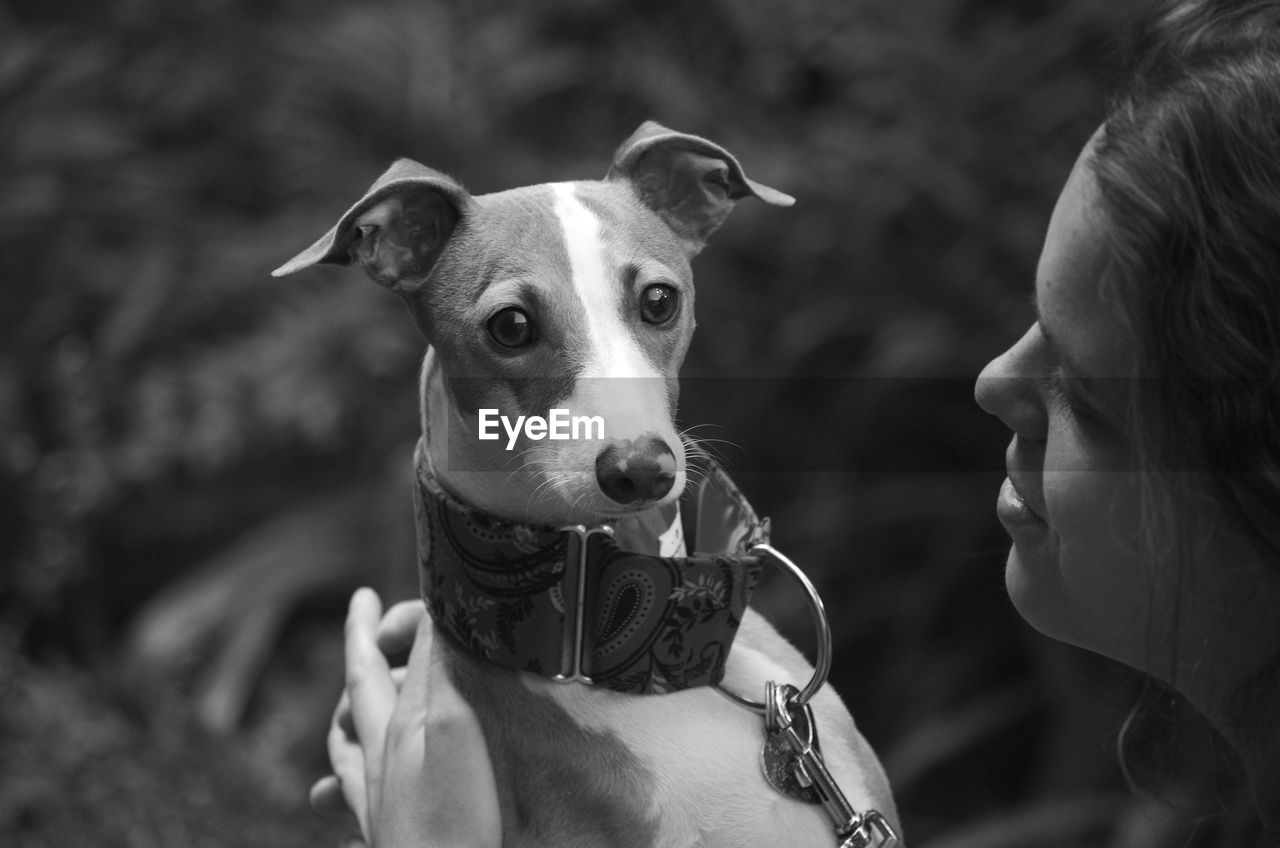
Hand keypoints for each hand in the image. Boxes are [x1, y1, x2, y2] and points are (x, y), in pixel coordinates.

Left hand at [310, 589, 501, 847]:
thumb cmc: (452, 819)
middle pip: (355, 711)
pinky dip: (355, 799)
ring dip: (348, 733)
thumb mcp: (449, 725)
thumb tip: (433, 611)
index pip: (366, 669)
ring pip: (351, 764)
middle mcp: (377, 770)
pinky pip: (363, 812)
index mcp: (390, 734)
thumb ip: (439, 670)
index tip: (363, 597)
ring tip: (342, 726)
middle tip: (366, 640)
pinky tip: (353, 816)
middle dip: (359, 669)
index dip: (365, 630)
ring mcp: (383, 810)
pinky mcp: (396, 840)